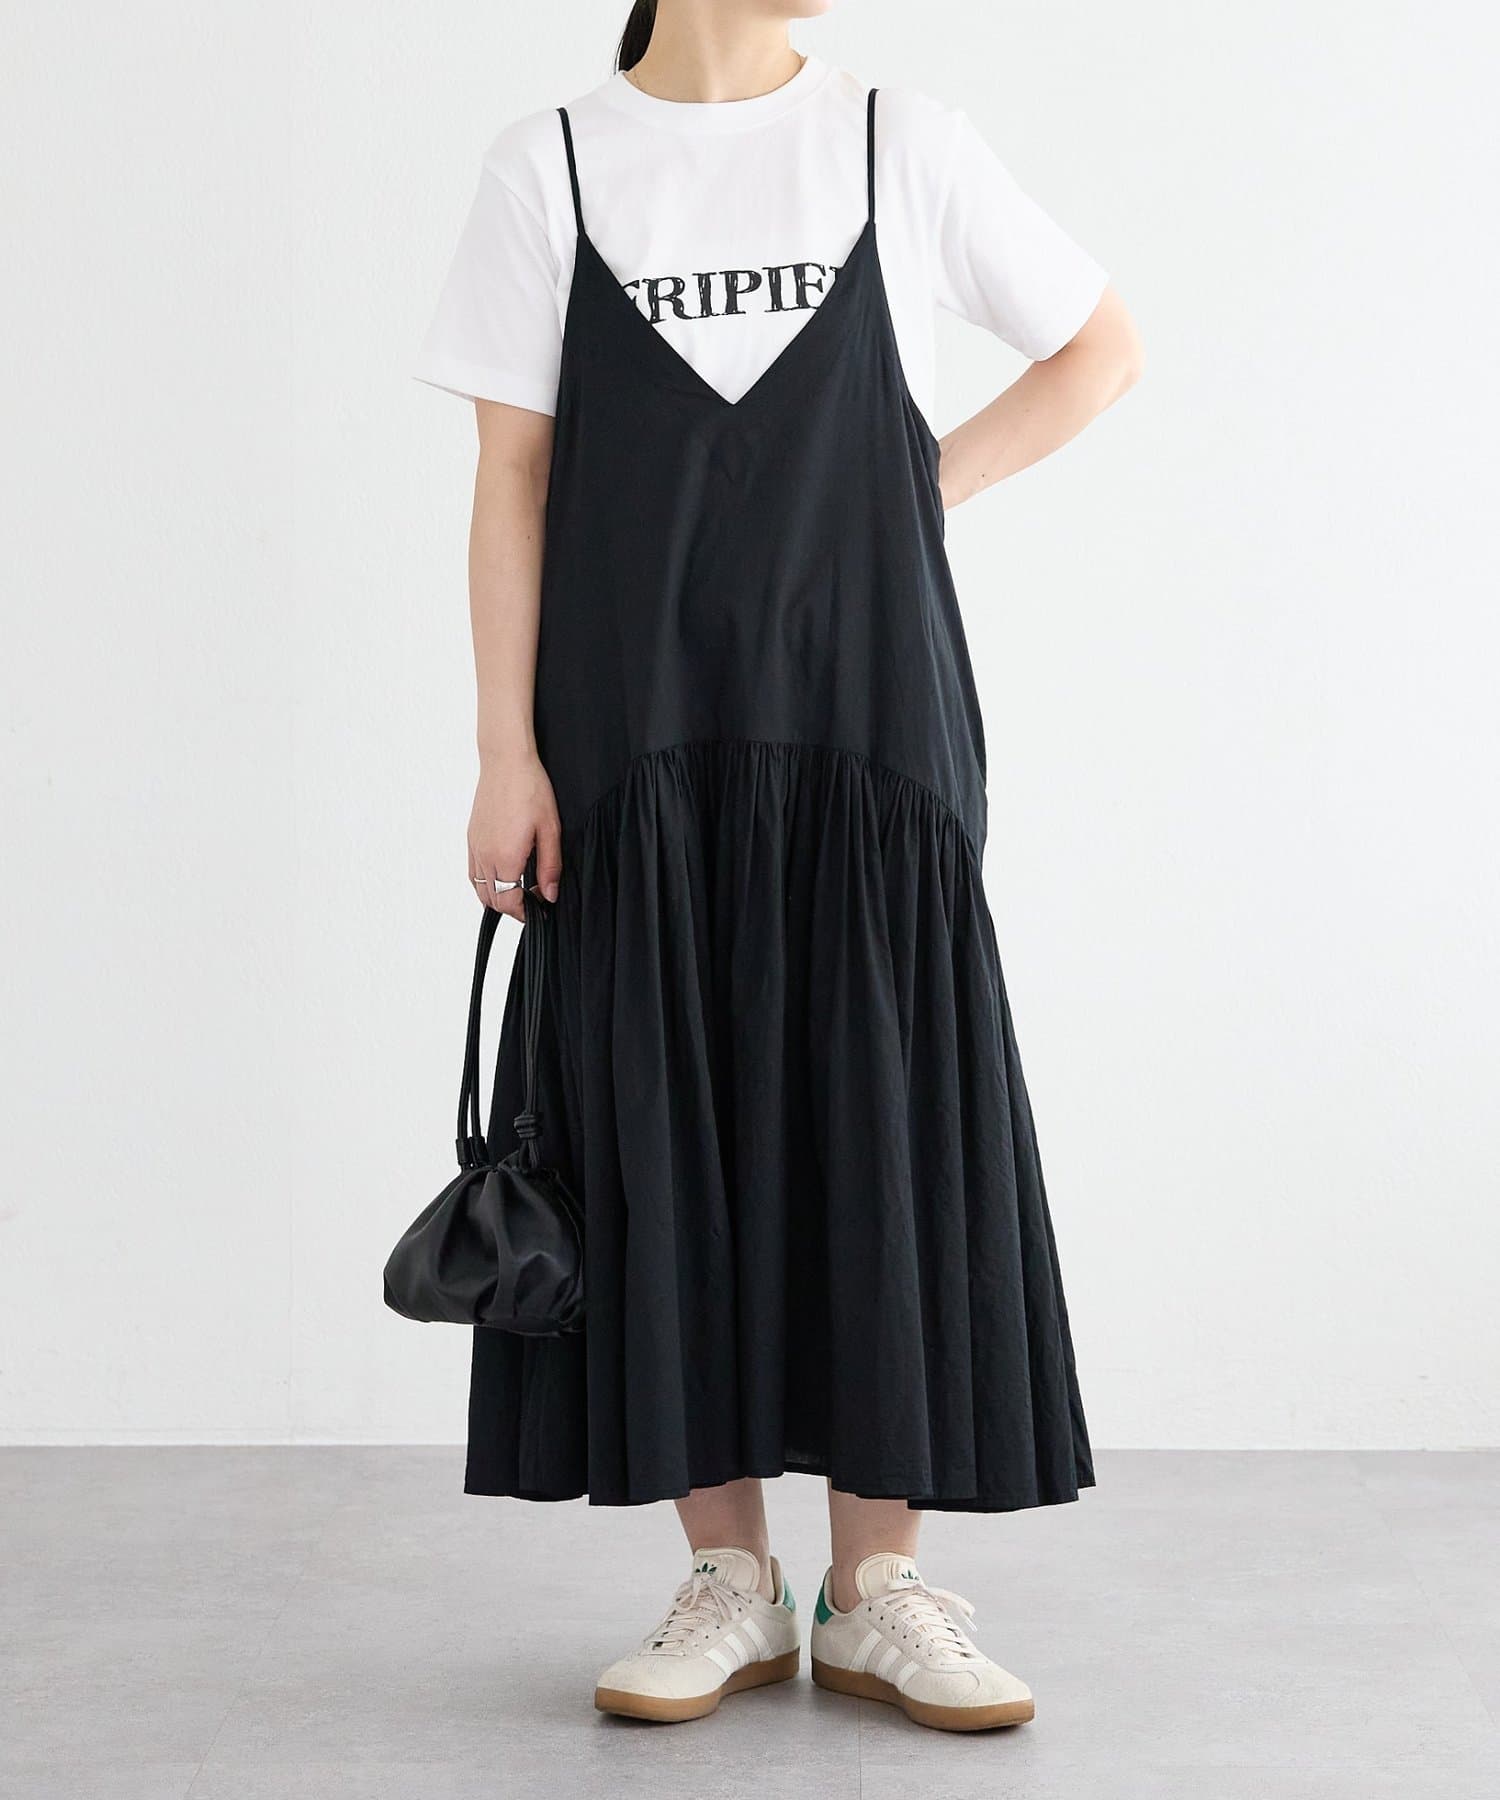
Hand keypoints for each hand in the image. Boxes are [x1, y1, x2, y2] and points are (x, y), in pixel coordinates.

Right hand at [468, 752, 560, 919]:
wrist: (506, 761)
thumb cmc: (530, 789)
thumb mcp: (550, 830)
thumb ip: (550, 866)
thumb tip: (548, 894)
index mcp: (504, 857)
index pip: (508, 902)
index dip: (524, 912)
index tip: (540, 907)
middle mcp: (484, 855)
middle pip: (491, 900)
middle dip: (511, 908)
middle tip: (532, 902)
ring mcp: (474, 846)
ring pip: (478, 888)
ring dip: (496, 896)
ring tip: (518, 891)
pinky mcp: (471, 837)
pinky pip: (472, 871)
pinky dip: (484, 882)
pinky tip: (501, 875)